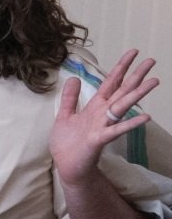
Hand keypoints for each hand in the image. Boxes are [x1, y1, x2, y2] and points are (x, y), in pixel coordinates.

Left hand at [53, 50, 157, 184]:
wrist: (67, 167)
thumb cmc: (67, 144)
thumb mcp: (64, 116)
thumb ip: (70, 98)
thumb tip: (73, 77)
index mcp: (95, 106)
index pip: (110, 82)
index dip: (121, 67)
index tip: (133, 52)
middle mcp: (103, 113)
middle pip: (122, 90)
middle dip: (136, 75)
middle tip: (152, 60)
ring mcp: (103, 126)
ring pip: (122, 106)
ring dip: (138, 94)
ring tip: (154, 81)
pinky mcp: (99, 139)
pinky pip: (116, 130)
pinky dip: (130, 124)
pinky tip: (145, 117)